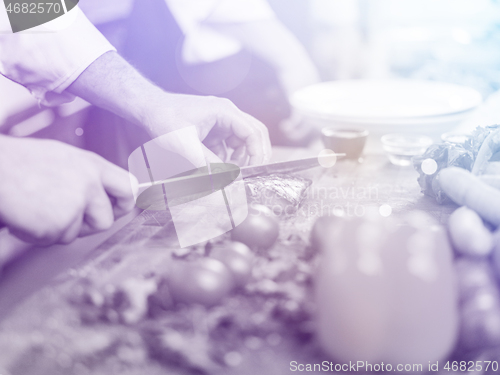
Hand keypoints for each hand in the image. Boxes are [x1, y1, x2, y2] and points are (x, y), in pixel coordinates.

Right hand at [0, 136, 136, 245]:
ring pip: (75, 234)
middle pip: (106, 220)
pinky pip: (52, 240)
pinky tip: (26, 215)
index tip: (117, 209)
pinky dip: (37, 234)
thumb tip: (103, 194)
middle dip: (88, 225)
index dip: (124, 203)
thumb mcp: (63, 157)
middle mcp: (89, 183)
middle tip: (67, 218)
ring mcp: (76, 204)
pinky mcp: (59, 223)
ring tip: (36, 208)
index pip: (128, 188)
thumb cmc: (19, 162)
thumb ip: (87, 175)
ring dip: (57, 229)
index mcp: (92, 164)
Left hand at [66, 52, 270, 168]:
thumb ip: (206, 164)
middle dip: (254, 155)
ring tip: (229, 172)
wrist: (148, 108)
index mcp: (225, 111)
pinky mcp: (214, 129)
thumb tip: (224, 181)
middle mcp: (227, 114)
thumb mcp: (185, 145)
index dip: (258, 153)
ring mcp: (221, 121)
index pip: (253, 132)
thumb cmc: (164, 119)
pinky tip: (215, 166)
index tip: (253, 171)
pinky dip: (227, 157)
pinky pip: (229, 145)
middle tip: (249, 173)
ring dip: (240, 158)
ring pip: (243, 141)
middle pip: (254, 134)